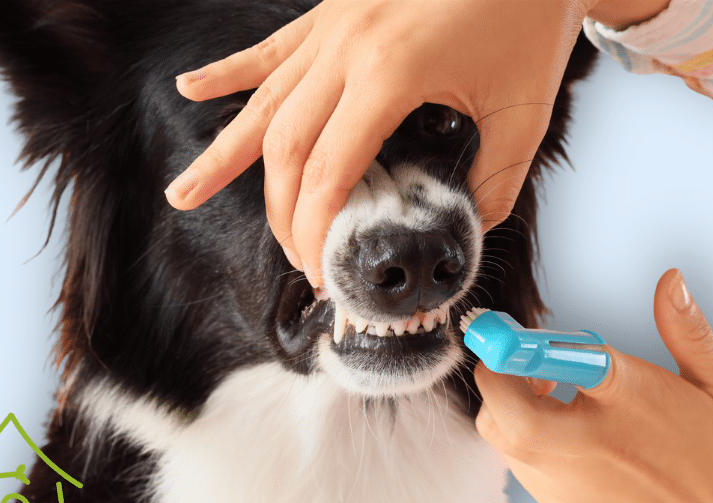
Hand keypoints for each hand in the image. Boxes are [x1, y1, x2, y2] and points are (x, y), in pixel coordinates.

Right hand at [166, 0, 594, 285]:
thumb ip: (493, 180)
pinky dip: (228, 74)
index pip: (329, 172)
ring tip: (182, 192)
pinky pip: (269, 49)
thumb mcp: (523, 109)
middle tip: (287, 253)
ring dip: (222, 155)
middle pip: (285, 147)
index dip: (314, 228)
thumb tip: (468, 228)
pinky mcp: (332, 12)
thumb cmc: (530, 14)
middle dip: (279, 211)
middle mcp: (347, 47)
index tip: (316, 267)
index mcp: (390, 73)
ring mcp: (333, 25)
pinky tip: (190, 89)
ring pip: (263, 102)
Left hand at [475, 268, 712, 502]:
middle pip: (502, 410)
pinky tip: (569, 441)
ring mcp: (573, 485)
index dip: (519, 346)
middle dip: (496, 381)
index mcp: (628, 399)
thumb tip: (670, 280)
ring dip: (511, 414)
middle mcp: (590, 444)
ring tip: (554, 403)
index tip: (505, 334)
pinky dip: (529, 449)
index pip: (552, 361)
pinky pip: (525, 473)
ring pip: (504, 442)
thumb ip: (685, 329)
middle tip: (523, 369)